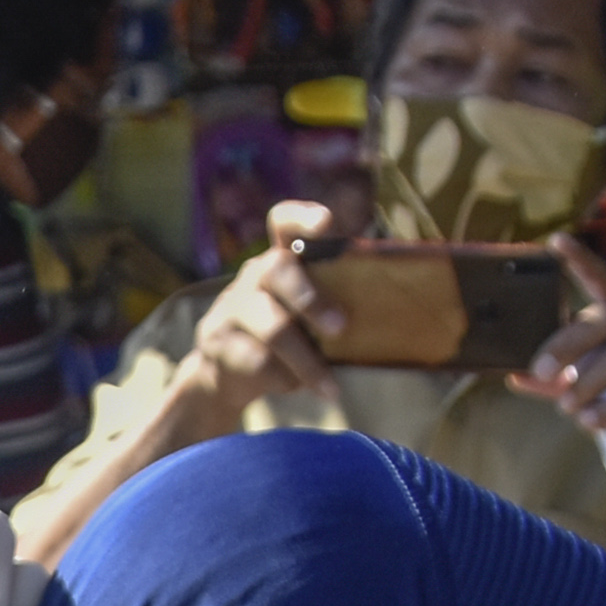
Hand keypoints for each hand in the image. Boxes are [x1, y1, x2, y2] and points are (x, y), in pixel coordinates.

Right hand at [173, 200, 346, 422]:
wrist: (222, 375)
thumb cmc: (285, 338)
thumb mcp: (305, 313)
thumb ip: (331, 301)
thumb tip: (388, 314)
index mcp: (281, 259)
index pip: (284, 222)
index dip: (303, 217)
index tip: (325, 223)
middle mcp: (254, 275)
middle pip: (278, 270)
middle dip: (312, 300)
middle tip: (341, 328)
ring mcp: (232, 307)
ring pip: (273, 327)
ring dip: (306, 360)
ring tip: (330, 386)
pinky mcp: (217, 342)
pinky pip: (257, 360)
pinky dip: (283, 378)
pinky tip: (297, 388)